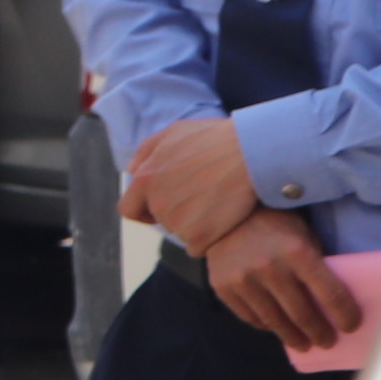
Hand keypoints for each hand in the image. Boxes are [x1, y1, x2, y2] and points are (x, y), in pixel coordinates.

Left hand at [117, 112, 257, 251]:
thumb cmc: (216, 138)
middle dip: (177, 213)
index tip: (159, 210)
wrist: (252, 152)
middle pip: (161, 221)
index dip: (144, 211)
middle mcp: (156, 203)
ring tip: (218, 202)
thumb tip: (132, 172)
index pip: (129, 209)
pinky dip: (210, 238)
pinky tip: (225, 219)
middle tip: (202, 198)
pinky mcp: (198, 236)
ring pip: (181, 233)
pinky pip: (198, 246)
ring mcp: (176, 222)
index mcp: (145, 179)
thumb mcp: (174, 133)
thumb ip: (147, 153)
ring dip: (196, 224)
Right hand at [202, 206, 363, 354]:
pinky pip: (251, 317)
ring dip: (294, 338)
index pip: (330, 294)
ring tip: (303, 344)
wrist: (225, 214)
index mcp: (297, 252)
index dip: (345, 315)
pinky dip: (267, 325)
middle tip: (327, 342)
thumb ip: (316, 265)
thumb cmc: (276, 225)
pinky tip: (276, 326)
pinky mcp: (223, 288)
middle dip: (320, 333)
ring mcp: (243, 280)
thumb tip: (332, 304)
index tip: (351, 326)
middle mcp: (269, 268)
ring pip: (275, 322)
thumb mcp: (303, 235)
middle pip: (303, 315)